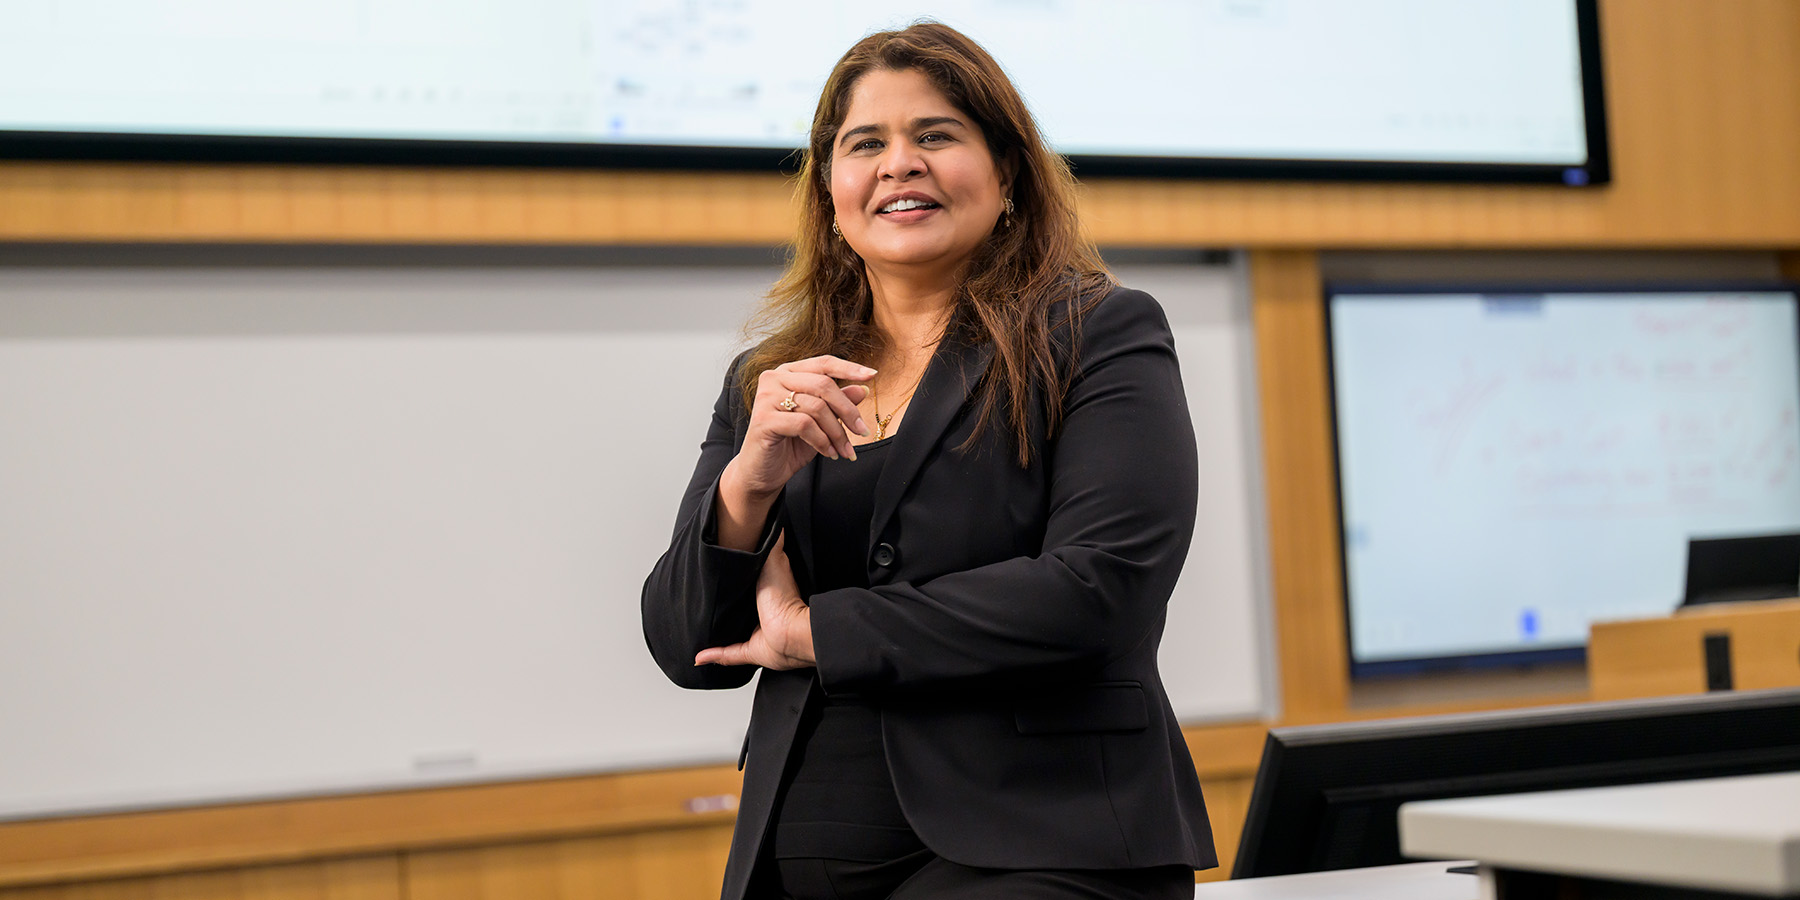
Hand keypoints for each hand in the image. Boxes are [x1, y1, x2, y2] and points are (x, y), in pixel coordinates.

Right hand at [695, 534, 813, 669]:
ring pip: (732, 633)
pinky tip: (700, 656)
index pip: (747, 584)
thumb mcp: (775, 560)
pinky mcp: (752, 650)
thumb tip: (775, 520)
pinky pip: (728, 654)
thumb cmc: (785, 597)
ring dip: (717, 631)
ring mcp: (756, 632)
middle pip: (738, 608)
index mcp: (766, 592)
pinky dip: (713, 655)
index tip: (717, 574)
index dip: (735, 580)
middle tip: (702, 600)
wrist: (792, 631)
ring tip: (699, 625)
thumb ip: (773, 543)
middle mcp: (761, 612)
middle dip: (723, 607)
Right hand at [729, 356, 874, 498]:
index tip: (872, 375)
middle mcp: (774, 378)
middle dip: (848, 410)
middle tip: (862, 431)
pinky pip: (804, 424)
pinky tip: (827, 453)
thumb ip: (839, 403)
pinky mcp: (763, 418)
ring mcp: (766, 397)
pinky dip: (822, 441)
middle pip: (823, 384)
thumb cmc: (791, 444)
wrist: (763, 473)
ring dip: (836, 432)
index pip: (823, 363)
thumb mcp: (822, 422)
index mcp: (789, 373)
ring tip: (843, 450)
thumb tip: (863, 389)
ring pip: (816, 407)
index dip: (849, 368)